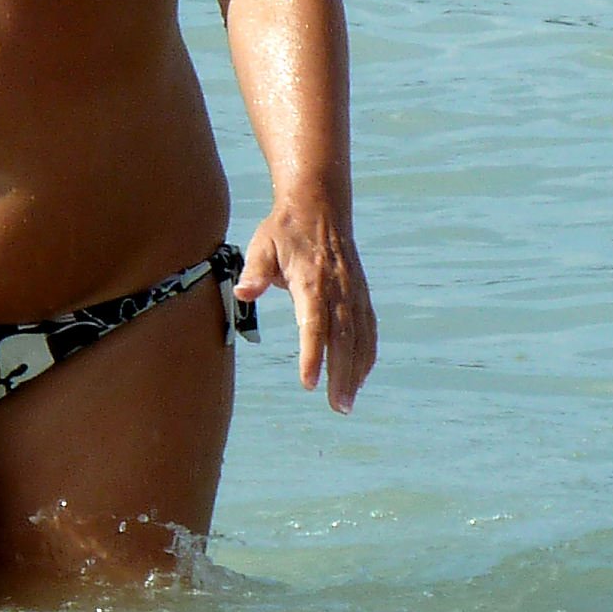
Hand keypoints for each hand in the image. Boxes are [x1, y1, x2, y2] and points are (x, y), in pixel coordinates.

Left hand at [237, 202, 374, 412]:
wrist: (320, 205)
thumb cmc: (285, 229)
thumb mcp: (262, 244)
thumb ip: (254, 271)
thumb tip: (243, 293)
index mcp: (313, 281)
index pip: (314, 324)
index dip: (313, 355)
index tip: (309, 382)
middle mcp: (339, 289)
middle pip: (343, 338)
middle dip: (341, 374)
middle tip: (338, 406)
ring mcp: (354, 292)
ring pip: (360, 337)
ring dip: (357, 371)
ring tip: (347, 401)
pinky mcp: (361, 293)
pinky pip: (369, 328)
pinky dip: (367, 354)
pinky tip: (361, 375)